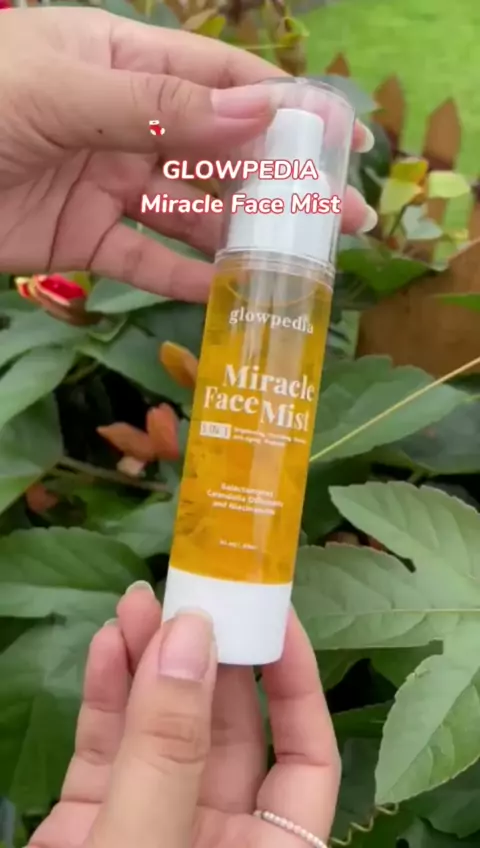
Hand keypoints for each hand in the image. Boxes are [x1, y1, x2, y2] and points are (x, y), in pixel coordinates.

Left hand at [1, 7, 375, 298]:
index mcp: (123, 63)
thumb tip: (261, 112)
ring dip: (244, 238)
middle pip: (220, 154)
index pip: (223, 81)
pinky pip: (145, 260)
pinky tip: (228, 294)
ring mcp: (107, 183)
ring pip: (190, 213)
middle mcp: (125, 122)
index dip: (288, 108)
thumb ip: (159, 106)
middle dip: (282, 183)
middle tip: (343, 217)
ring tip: (301, 262)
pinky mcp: (84, 239)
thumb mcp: (61, 90)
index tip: (345, 141)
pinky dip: (184, 279)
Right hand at [29, 584, 339, 847]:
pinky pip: (107, 745)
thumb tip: (191, 641)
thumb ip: (168, 754)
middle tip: (193, 592)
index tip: (274, 616)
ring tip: (140, 602)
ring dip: (152, 660)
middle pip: (227, 728)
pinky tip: (108, 646)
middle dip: (209, 655)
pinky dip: (107, 692)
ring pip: (162, 726)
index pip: (308, 757)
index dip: (297, 683)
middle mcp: (214, 839)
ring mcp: (149, 825)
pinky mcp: (91, 823)